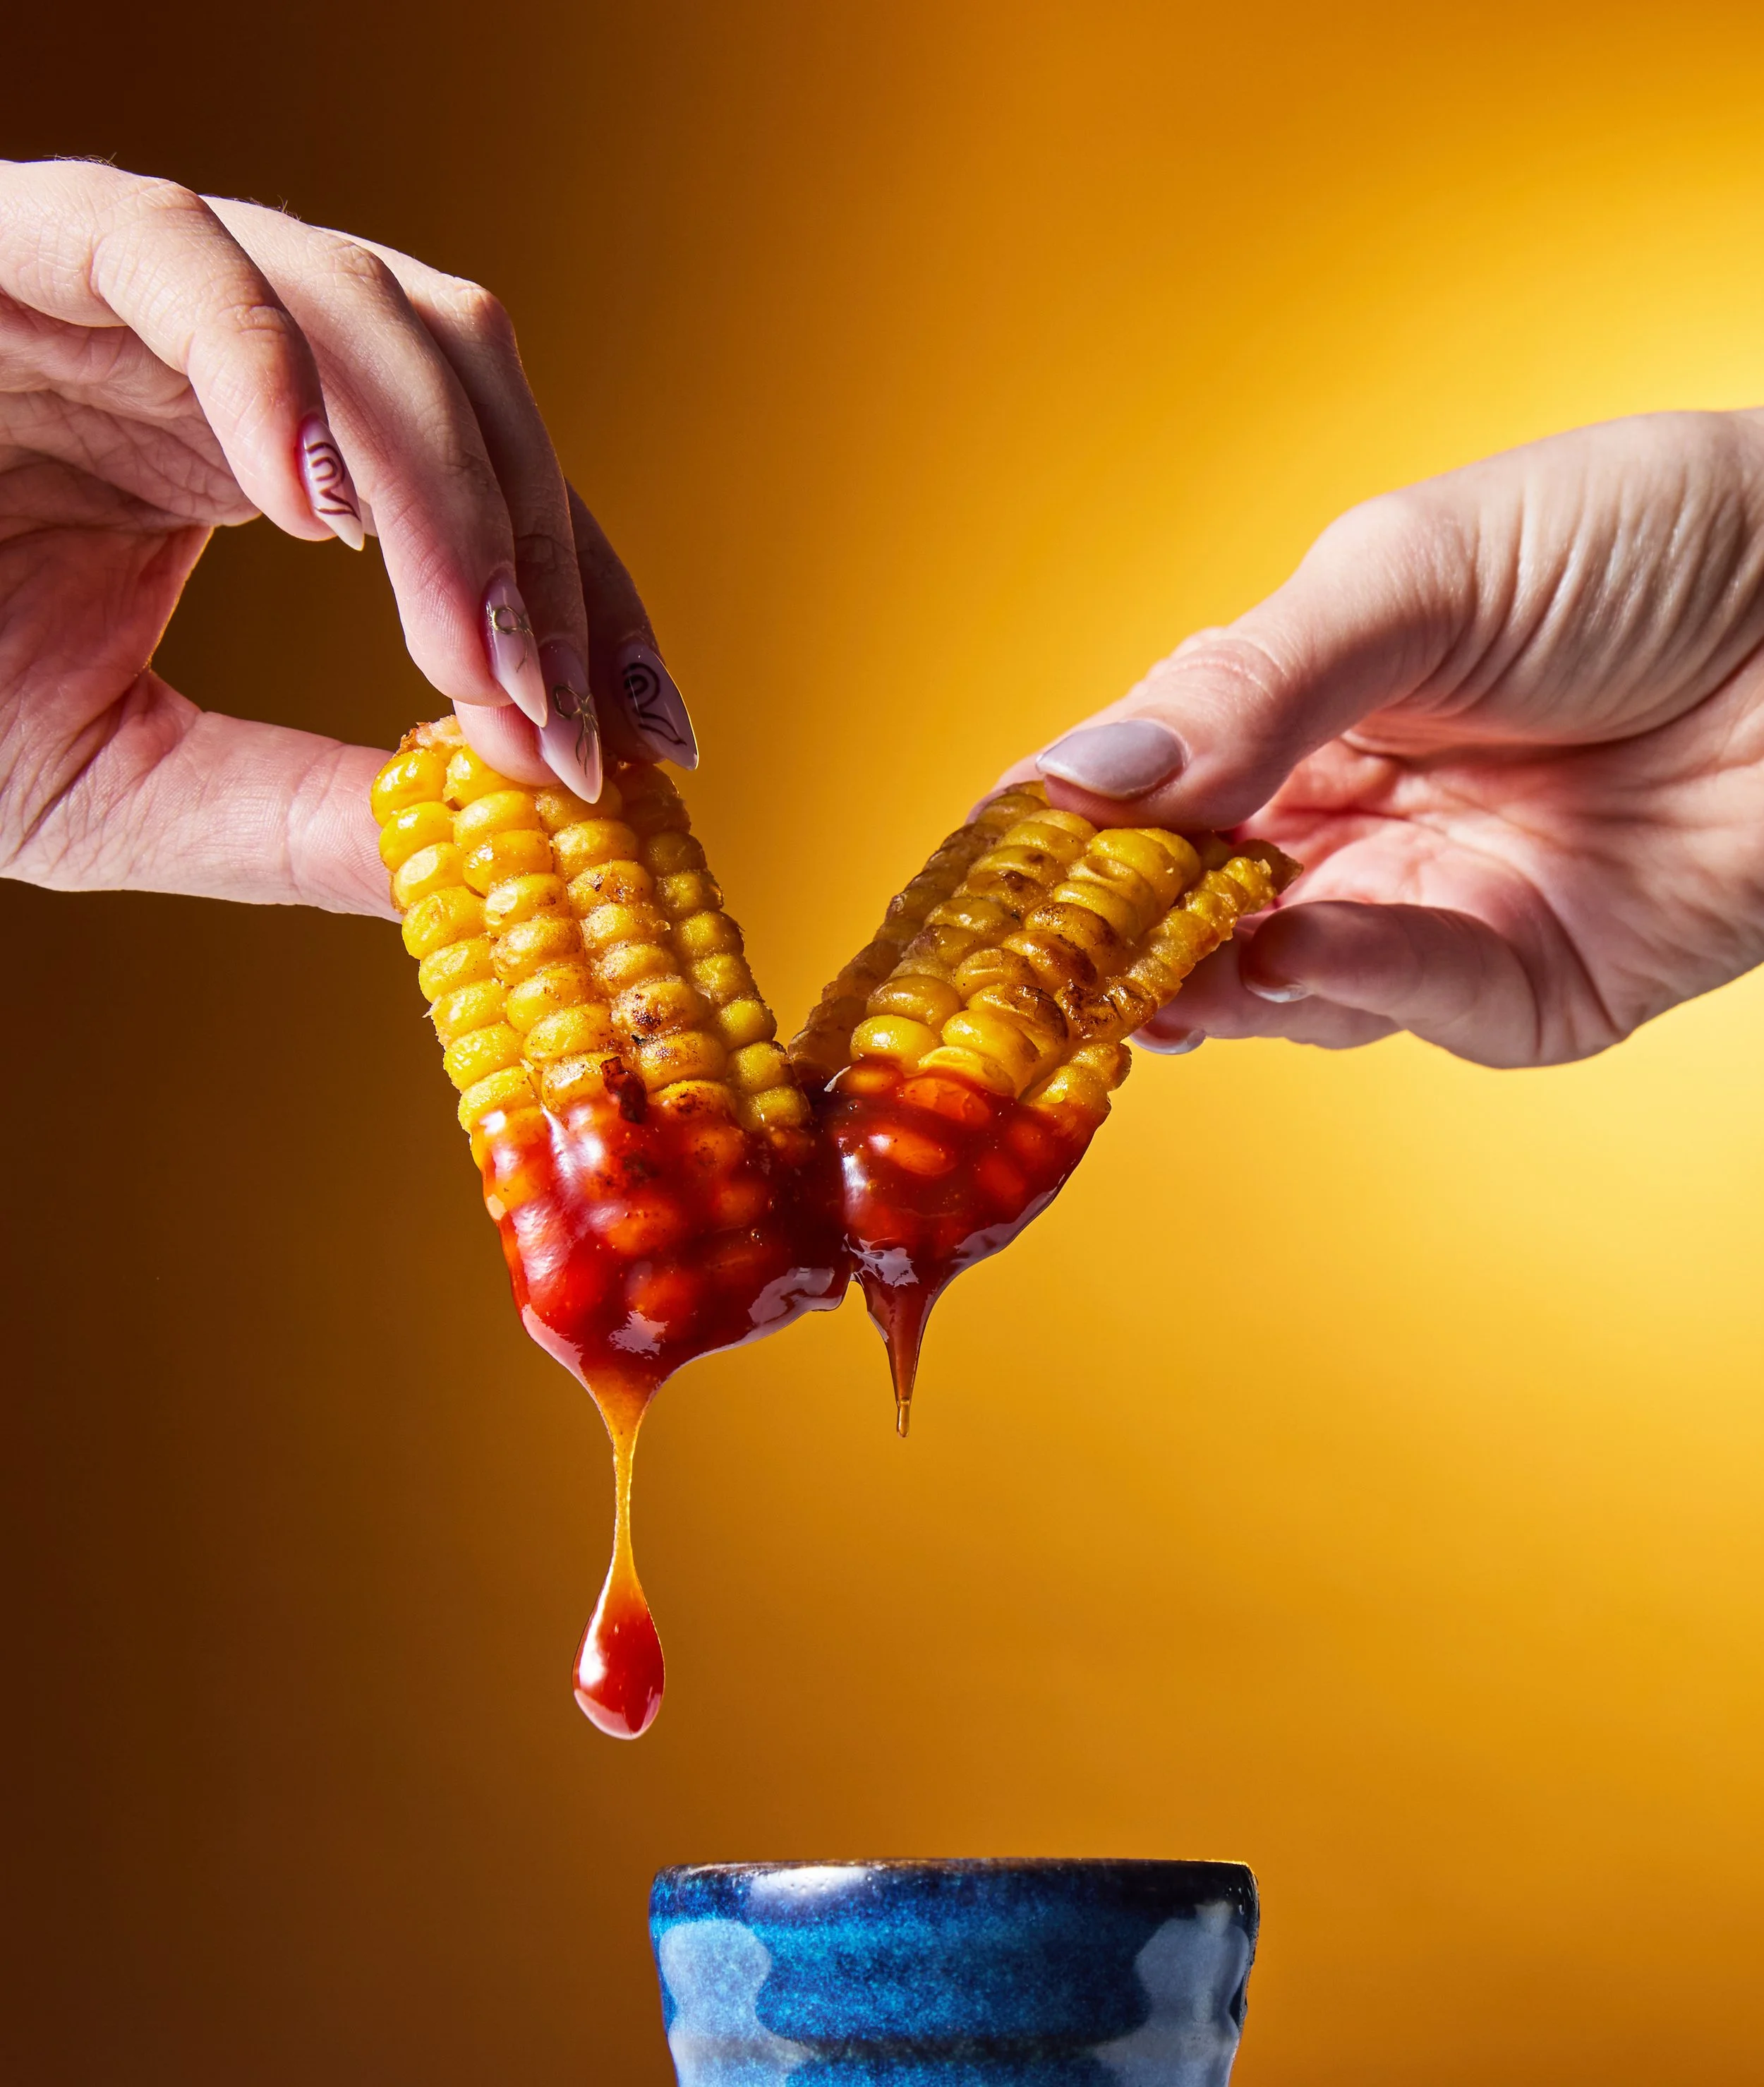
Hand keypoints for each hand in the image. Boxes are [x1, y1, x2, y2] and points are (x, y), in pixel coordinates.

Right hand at [0, 159, 695, 916]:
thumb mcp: (126, 779)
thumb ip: (298, 812)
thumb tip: (483, 862)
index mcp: (269, 457)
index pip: (492, 500)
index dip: (587, 610)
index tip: (652, 740)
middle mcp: (233, 352)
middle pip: (471, 391)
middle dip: (538, 566)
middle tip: (565, 730)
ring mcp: (134, 282)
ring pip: (368, 318)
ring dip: (448, 500)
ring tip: (475, 664)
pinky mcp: (23, 236)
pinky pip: (173, 254)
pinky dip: (262, 370)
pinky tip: (322, 513)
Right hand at [1016, 410, 1763, 1065]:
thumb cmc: (1652, 535)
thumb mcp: (1412, 572)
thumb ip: (1248, 685)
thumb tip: (1080, 778)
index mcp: (1297, 709)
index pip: (1139, 790)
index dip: (1051, 838)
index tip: (969, 883)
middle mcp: (1345, 823)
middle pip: (1184, 905)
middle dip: (1106, 937)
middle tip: (1025, 961)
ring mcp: (1426, 911)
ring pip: (1271, 979)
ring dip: (1198, 975)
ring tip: (1132, 967)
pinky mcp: (1522, 986)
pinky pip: (1408, 998)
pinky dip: (1339, 978)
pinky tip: (1279, 946)